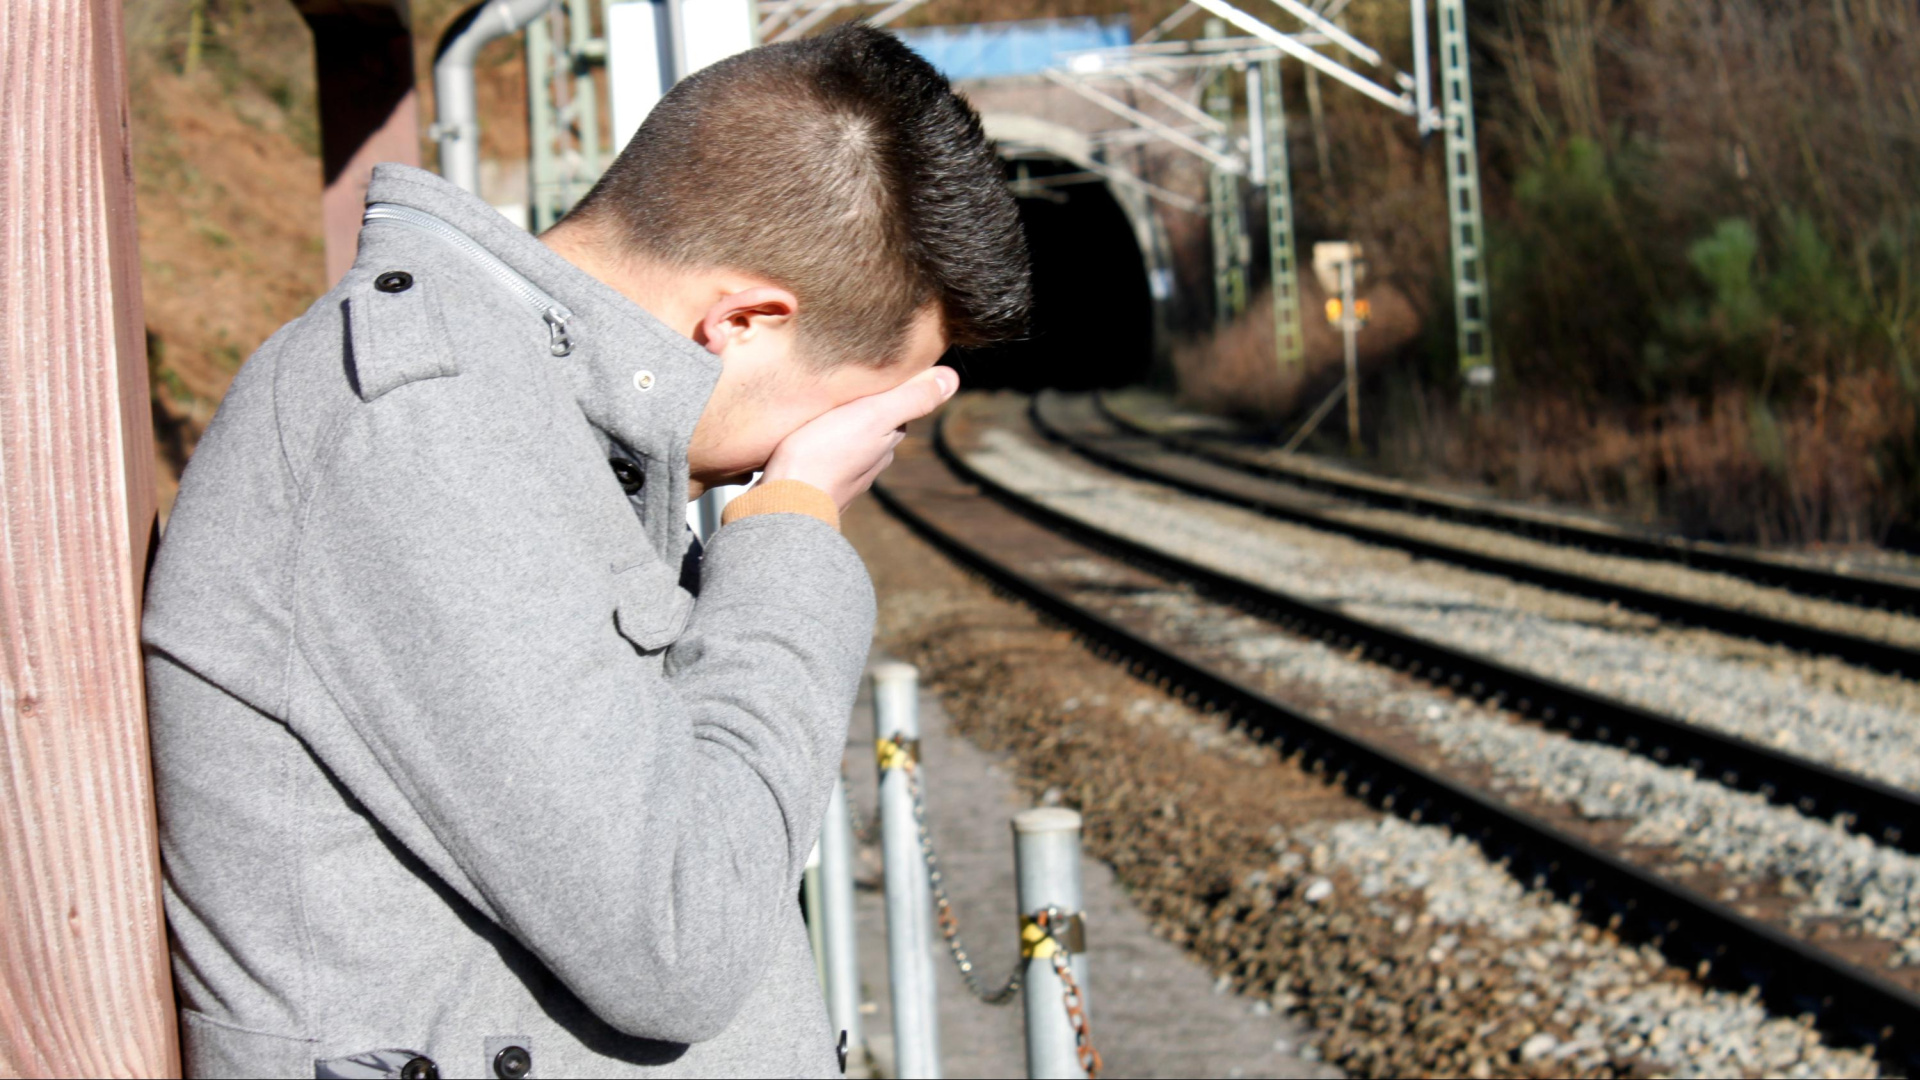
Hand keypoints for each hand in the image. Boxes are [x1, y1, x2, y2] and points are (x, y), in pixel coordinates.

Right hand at [760, 367, 959, 510]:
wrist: (784, 502)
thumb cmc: (828, 453)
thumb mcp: (874, 416)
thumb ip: (911, 398)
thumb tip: (952, 378)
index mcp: (885, 443)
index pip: (899, 410)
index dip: (893, 389)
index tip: (884, 368)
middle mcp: (869, 463)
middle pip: (874, 427)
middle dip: (866, 407)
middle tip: (850, 382)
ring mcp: (841, 476)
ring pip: (847, 443)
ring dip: (839, 426)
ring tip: (824, 405)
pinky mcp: (812, 483)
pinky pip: (821, 456)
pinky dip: (817, 442)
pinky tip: (803, 436)